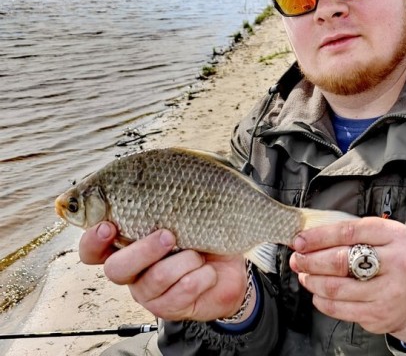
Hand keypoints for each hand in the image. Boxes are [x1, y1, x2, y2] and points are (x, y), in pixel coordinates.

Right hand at [78, 223, 252, 321]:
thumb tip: (172, 180)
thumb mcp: (185, 218)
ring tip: (199, 253)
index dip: (92, 241)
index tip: (108, 226)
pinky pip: (182, 291)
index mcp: (126, 247)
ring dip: (185, 260)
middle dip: (144, 250)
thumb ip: (169, 206)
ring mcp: (148, 293)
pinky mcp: (169, 308)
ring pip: (156, 278)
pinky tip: (208, 271)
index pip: (92, 250)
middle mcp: (131, 272)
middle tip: (168, 235)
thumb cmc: (202, 238)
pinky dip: (202, 275)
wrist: (229, 270)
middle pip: (116, 269)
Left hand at [290, 217, 405, 343]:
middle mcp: (395, 262)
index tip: (300, 240)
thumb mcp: (381, 237)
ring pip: (336, 287)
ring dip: (312, 281)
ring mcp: (388, 291)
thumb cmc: (391, 261)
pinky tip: (317, 293)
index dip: (319, 236)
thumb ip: (351, 234)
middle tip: (298, 259)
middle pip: (339, 261)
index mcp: (393, 235)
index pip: (348, 232)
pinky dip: (321, 300)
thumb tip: (308, 239)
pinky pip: (339, 308)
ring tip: (305, 275)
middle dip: (311, 260)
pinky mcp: (379, 314)